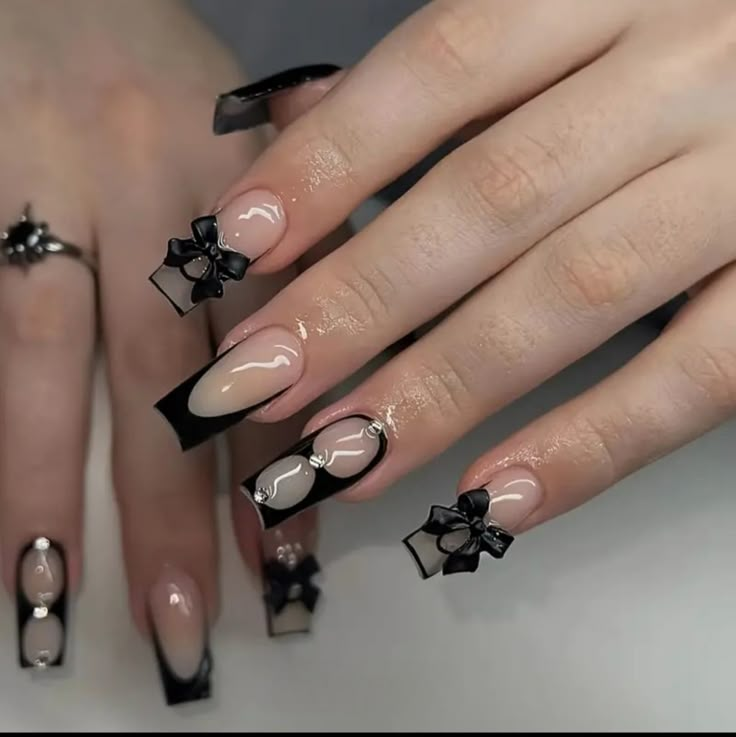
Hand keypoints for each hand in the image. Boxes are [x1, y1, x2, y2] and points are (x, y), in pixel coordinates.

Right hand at [0, 0, 327, 696]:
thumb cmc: (162, 74)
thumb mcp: (256, 129)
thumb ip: (312, 228)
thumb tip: (353, 319)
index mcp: (246, 179)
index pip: (277, 344)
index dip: (281, 454)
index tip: (288, 556)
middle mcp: (147, 190)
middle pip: (163, 372)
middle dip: (170, 506)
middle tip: (184, 618)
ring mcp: (42, 192)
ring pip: (42, 360)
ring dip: (49, 485)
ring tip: (50, 598)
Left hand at [160, 0, 735, 576]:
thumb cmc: (673, 55)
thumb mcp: (571, 27)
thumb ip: (447, 83)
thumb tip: (300, 126)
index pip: (444, 65)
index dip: (334, 159)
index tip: (238, 245)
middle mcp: (682, 77)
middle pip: (494, 197)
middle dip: (361, 302)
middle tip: (259, 383)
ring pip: (577, 294)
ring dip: (443, 388)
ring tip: (341, 458)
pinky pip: (693, 379)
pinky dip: (586, 446)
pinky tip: (486, 501)